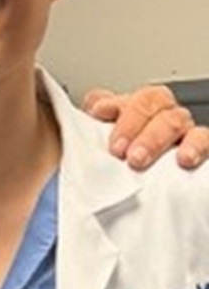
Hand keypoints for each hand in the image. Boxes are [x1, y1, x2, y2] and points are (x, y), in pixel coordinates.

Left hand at [83, 85, 208, 170]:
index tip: (99, 113)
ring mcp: (184, 130)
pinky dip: (196, 146)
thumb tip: (91, 110)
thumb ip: (93, 124)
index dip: (114, 101)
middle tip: (117, 149)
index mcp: (137, 109)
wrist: (146, 193)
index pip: (125, 95)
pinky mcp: (202, 148)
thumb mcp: (103, 143)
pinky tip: (184, 158)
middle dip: (132, 124)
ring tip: (138, 159)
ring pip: (176, 120)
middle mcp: (162, 114)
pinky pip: (205, 140)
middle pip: (152, 101)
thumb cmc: (125, 163)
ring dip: (155, 139)